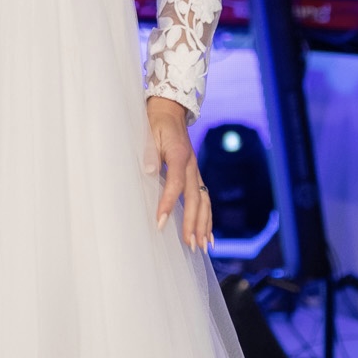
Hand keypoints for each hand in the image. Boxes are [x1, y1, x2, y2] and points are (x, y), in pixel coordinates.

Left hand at [145, 96, 211, 251]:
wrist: (170, 111)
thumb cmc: (156, 124)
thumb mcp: (149, 133)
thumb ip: (150, 152)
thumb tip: (150, 171)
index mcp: (179, 156)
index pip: (175, 184)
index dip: (168, 204)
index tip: (160, 223)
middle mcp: (192, 166)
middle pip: (196, 199)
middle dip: (193, 223)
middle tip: (190, 245)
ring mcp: (196, 171)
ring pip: (204, 201)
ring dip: (204, 224)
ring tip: (203, 246)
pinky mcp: (195, 175)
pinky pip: (205, 198)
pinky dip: (207, 217)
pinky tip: (208, 233)